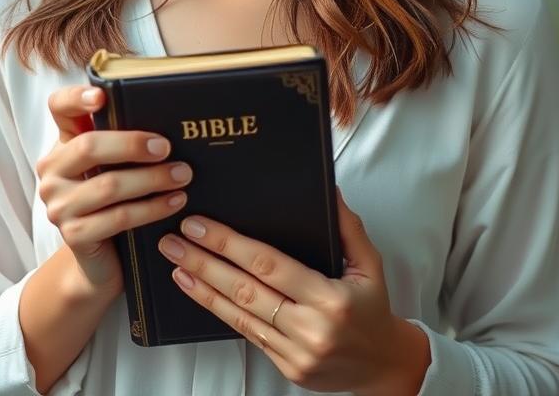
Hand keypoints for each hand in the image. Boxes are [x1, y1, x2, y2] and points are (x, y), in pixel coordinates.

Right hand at [36, 84, 193, 294]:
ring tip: (183, 175)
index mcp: (64, 143)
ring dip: (152, 179)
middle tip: (167, 148)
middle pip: (89, 146)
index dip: (77, 98)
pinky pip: (118, 217)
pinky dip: (152, 208)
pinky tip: (175, 201)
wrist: (102, 257)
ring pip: (108, 185)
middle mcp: (53, 171)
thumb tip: (170, 119)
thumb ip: (124, 142)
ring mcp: (59, 204)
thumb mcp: (115, 165)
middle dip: (132, 145)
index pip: (60, 107)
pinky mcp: (73, 235)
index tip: (103, 96)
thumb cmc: (115, 200)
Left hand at [155, 186, 423, 394]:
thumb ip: (347, 227)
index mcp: (330, 299)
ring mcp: (295, 353)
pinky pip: (247, 335)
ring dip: (202, 288)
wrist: (383, 367)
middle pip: (246, 291)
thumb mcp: (371, 264)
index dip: (230, 245)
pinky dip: (219, 312)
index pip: (270, 266)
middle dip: (205, 262)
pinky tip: (199, 292)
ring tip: (177, 263)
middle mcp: (310, 329)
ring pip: (239, 316)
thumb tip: (329, 190)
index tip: (201, 226)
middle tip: (175, 240)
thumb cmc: (373, 309)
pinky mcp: (285, 368)